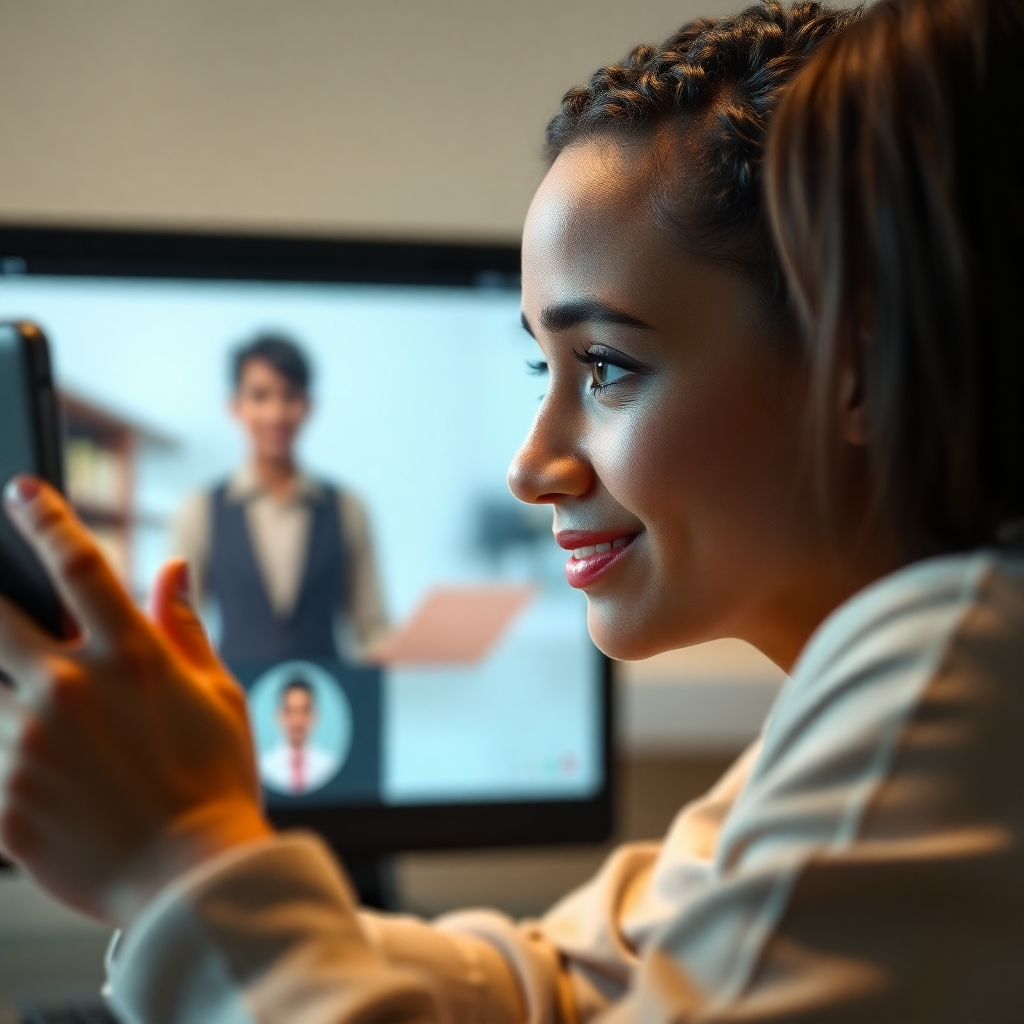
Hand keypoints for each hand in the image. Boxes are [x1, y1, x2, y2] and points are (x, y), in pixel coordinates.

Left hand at [0, 477, 271, 926]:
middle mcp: (70, 690)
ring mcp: (29, 745)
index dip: (47, 519)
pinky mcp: (3, 800)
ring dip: (17, 709)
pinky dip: (13, 766)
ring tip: (70, 746)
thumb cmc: (216, 781)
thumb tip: (172, 570)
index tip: (22, 493)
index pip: (80, 565)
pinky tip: (60, 789)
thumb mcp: (219, 696)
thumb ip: (186, 628)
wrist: (190, 879)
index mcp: (132, 657)